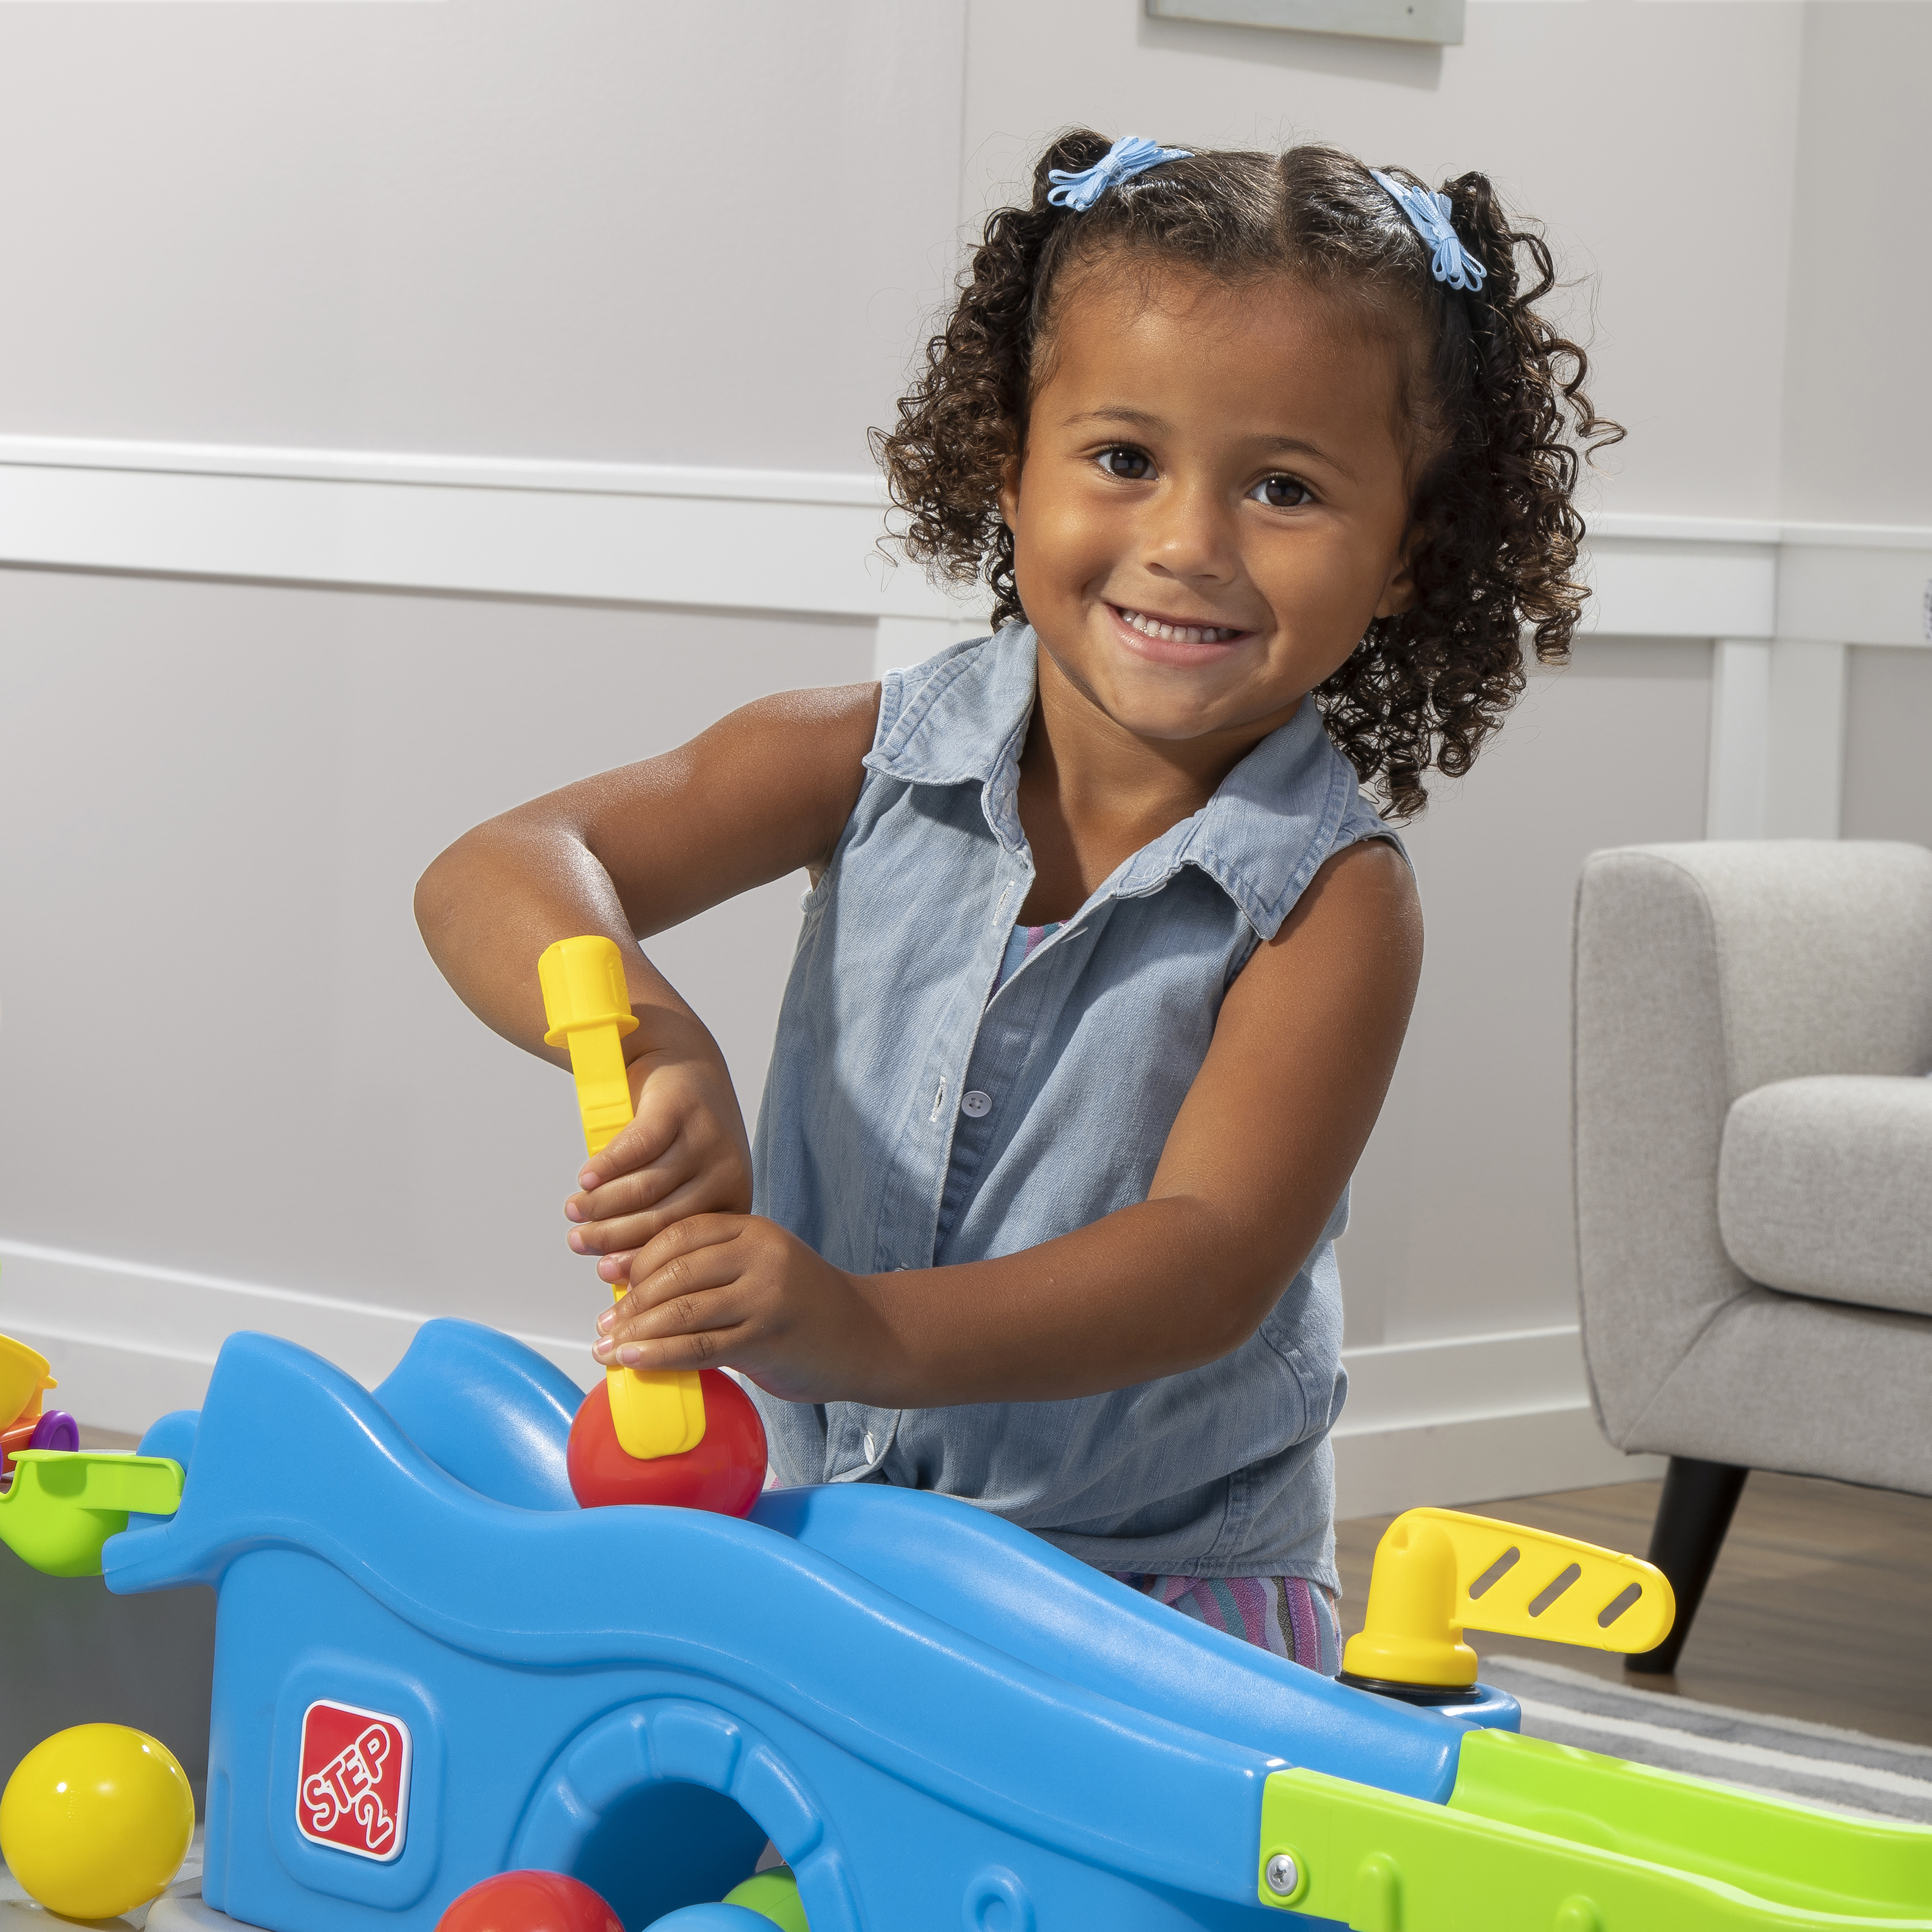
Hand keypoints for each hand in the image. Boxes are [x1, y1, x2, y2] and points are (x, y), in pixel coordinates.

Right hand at [564, 1027, 751, 1288]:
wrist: (682, 1062)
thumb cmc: (678, 1136)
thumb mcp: (683, 1182)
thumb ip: (659, 1222)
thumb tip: (617, 1274)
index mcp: (731, 1199)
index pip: (684, 1244)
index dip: (641, 1262)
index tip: (604, 1274)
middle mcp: (726, 1171)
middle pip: (661, 1220)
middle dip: (612, 1236)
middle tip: (578, 1241)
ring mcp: (706, 1138)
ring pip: (645, 1188)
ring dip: (601, 1204)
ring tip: (574, 1210)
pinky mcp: (680, 1109)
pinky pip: (635, 1150)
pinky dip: (605, 1168)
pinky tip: (585, 1178)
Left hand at [590, 1214, 890, 1404]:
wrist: (868, 1337)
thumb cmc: (807, 1306)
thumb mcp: (764, 1268)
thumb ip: (715, 1271)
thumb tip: (641, 1292)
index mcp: (754, 1230)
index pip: (680, 1233)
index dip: (639, 1257)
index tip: (611, 1279)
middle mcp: (760, 1256)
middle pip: (675, 1272)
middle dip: (630, 1302)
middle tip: (605, 1325)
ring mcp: (765, 1297)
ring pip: (682, 1311)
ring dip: (635, 1333)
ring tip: (609, 1349)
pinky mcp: (766, 1338)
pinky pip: (699, 1347)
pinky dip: (659, 1355)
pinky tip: (634, 1362)